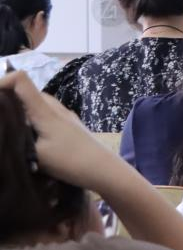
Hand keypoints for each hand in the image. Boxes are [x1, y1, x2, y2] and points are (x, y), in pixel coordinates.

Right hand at [0, 71, 112, 189]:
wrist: (104, 170)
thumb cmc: (69, 161)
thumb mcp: (36, 154)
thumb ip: (15, 139)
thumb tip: (3, 134)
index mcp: (44, 110)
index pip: (20, 79)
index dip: (2, 82)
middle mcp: (56, 107)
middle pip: (27, 91)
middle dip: (8, 99)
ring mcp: (65, 115)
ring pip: (38, 103)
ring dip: (21, 109)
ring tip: (9, 126)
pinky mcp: (71, 125)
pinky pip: (48, 113)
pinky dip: (34, 118)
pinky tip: (30, 135)